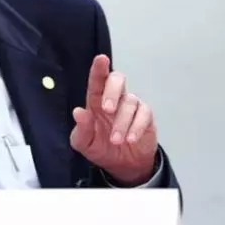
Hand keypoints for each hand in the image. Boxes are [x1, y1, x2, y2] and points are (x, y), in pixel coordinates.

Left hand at [70, 55, 158, 184]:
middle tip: (107, 109)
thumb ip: (81, 129)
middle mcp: (115, 98)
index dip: (99, 68)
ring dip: (122, 122)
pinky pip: (144, 115)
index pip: (98, 80)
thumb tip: (78, 112)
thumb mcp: (84, 143)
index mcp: (96, 100)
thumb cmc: (101, 147)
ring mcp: (131, 106)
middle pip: (117, 80)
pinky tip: (130, 139)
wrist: (122, 166)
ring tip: (116, 140)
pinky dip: (136, 127)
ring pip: (130, 102)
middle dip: (112, 91)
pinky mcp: (146, 117)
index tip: (101, 59)